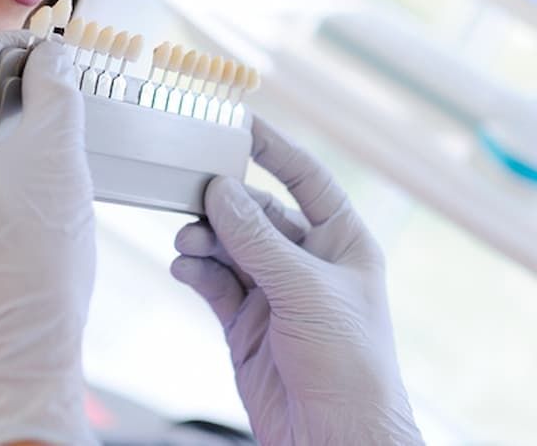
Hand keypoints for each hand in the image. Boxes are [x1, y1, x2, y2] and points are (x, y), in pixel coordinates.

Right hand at [171, 117, 422, 445]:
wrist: (337, 439)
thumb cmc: (352, 365)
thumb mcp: (306, 289)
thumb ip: (258, 239)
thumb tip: (220, 191)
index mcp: (342, 240)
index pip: (306, 178)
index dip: (274, 148)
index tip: (238, 122)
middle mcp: (308, 261)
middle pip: (256, 212)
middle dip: (223, 203)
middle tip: (190, 190)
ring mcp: (275, 293)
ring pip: (229, 247)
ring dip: (204, 237)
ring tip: (186, 239)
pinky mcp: (247, 325)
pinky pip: (214, 283)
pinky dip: (196, 270)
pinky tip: (184, 265)